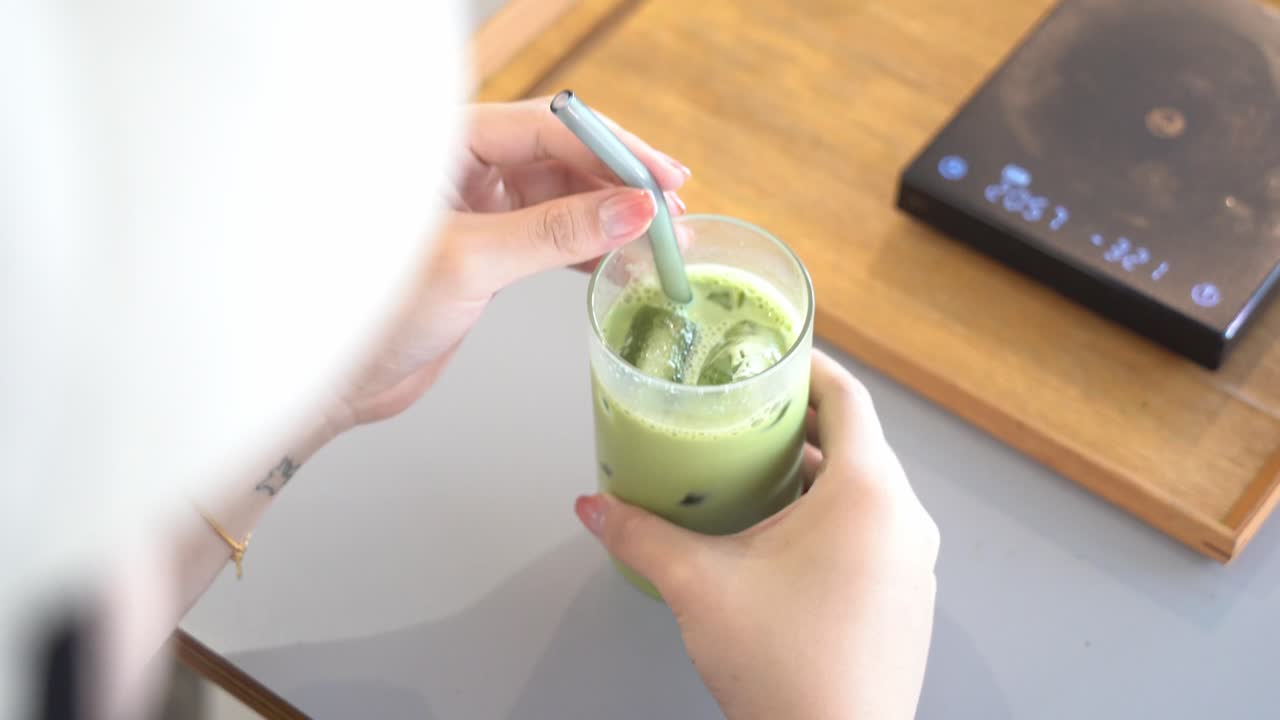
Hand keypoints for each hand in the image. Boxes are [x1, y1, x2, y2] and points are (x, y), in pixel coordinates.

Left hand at [336, 98, 689, 426]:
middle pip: (564, 156)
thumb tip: (629, 210)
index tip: (660, 180)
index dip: (613, 151)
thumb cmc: (370, 311)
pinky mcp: (488, 247)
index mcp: (448, 146)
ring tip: (658, 242)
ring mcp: (478, 207)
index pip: (549, 126)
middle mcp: (464, 167)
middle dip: (621, 183)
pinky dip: (590, 245)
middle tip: (670, 213)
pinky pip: (553, 232)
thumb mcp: (472, 263)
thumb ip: (554, 232)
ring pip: (564, 195)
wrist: (339, 379)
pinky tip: (620, 260)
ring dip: (612, 217)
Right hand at [574, 349, 939, 719]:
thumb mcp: (700, 585)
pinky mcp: (907, 600)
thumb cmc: (786, 668)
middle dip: (800, 424)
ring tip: (753, 474)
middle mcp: (904, 520)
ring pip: (865, 492)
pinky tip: (781, 539)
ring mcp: (913, 564)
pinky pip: (874, 533)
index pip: (850, 398)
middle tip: (747, 414)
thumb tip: (594, 508)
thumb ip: (641, 535)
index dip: (812, 367)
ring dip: (814, 476)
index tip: (776, 356)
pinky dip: (833, 518)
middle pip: (856, 443)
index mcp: (869, 494)